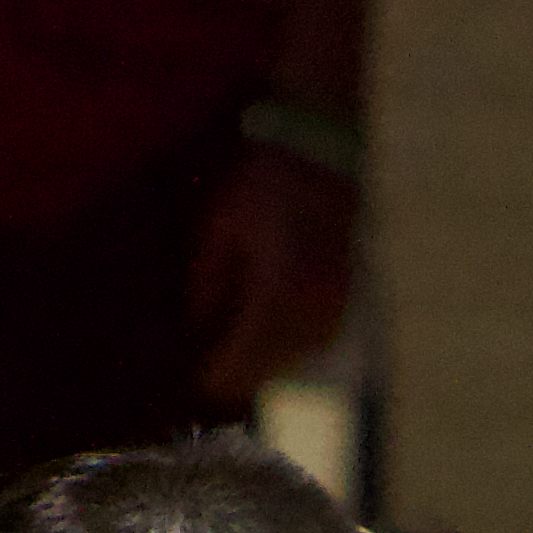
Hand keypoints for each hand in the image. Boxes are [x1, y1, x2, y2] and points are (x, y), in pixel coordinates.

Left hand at [188, 146, 358, 399]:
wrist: (324, 157)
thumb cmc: (264, 185)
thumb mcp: (220, 229)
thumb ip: (206, 285)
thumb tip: (197, 330)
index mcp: (274, 299)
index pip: (236, 367)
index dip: (209, 375)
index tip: (188, 370)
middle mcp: (308, 317)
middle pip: (262, 374)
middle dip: (233, 369)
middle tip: (205, 355)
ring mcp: (332, 314)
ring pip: (288, 364)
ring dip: (259, 358)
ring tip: (231, 336)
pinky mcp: (344, 305)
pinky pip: (309, 345)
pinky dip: (283, 342)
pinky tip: (264, 321)